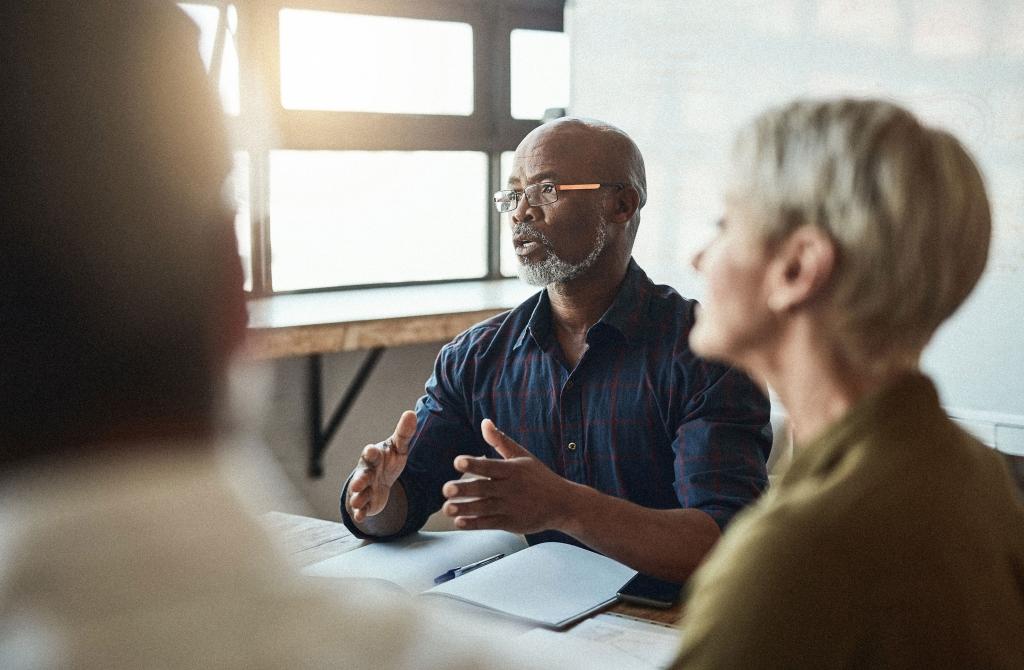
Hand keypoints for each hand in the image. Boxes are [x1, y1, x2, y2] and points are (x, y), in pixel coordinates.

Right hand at [348, 410, 416, 522]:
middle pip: (362, 475)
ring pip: (359, 493)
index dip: (371, 452)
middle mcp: (366, 472)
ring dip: (359, 497)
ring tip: (358, 501)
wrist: (380, 480)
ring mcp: (364, 489)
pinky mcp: (366, 503)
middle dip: (360, 479)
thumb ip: (404, 433)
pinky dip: (361, 512)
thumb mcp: (398, 448)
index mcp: (374, 457)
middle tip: (359, 483)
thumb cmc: (388, 460)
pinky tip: (361, 516)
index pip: (371, 454)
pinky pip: (362, 508)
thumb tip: (410, 413)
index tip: (371, 450)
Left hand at [441, 418, 573, 534]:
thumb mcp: (523, 456)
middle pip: (484, 488)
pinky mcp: (511, 523)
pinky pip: (490, 524)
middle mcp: (511, 488)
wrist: (563, 504)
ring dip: (464, 509)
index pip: (490, 466)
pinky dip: (474, 524)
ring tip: (447, 508)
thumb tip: (484, 422)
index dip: (474, 464)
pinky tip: (459, 522)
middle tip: (446, 488)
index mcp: (512, 470)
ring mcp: (511, 507)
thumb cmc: (539, 477)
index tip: (458, 461)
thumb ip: (501, 441)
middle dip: (464, 489)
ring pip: (484, 508)